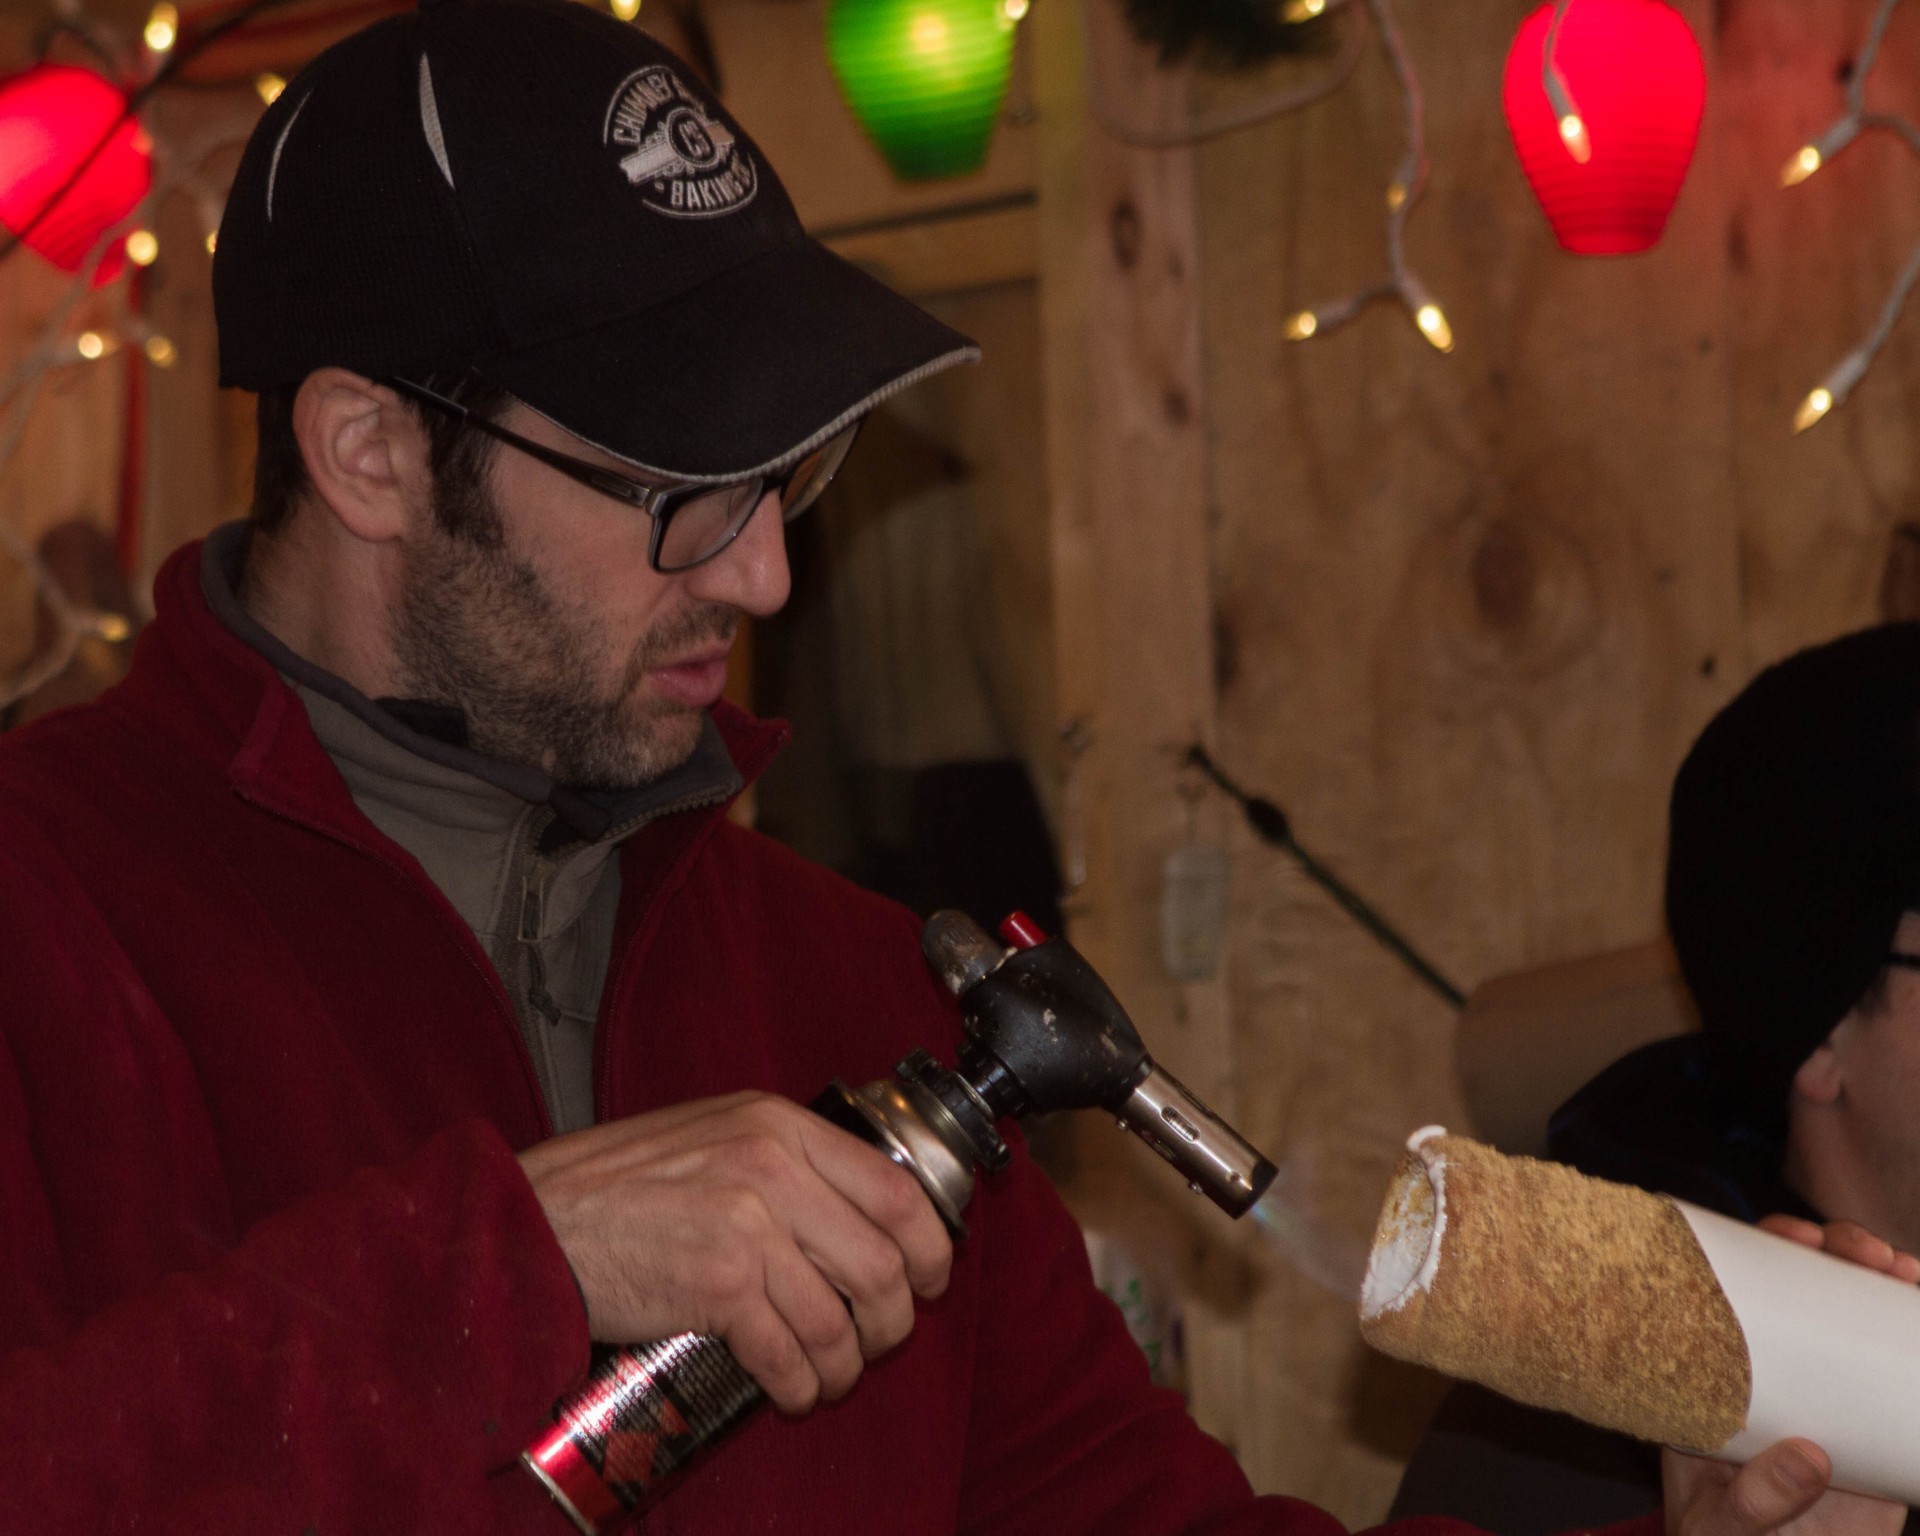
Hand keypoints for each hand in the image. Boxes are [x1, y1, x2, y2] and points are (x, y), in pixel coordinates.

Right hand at [518, 1091, 952, 1413]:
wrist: (532, 1222)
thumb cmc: (615, 1185)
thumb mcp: (711, 1135)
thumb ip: (781, 1159)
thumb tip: (855, 1211)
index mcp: (777, 1124)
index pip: (894, 1188)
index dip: (930, 1245)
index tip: (930, 1276)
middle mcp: (772, 1166)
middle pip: (882, 1260)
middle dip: (894, 1318)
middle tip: (879, 1339)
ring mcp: (747, 1225)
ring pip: (841, 1316)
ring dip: (846, 1363)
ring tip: (831, 1376)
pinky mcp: (719, 1284)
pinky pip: (790, 1351)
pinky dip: (801, 1384)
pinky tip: (793, 1392)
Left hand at [1661, 1216, 1917, 1535]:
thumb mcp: (1719, 1524)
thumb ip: (1754, 1499)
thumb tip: (1811, 1456)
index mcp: (1715, 1371)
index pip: (1732, 1286)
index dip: (1763, 1248)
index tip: (1797, 1237)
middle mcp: (1771, 1367)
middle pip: (1802, 1284)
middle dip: (1838, 1250)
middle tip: (1867, 1252)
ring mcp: (1825, 1392)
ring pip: (1855, 1315)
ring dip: (1882, 1280)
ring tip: (1902, 1271)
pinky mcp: (1873, 1428)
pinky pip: (1898, 1371)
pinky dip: (1914, 1333)